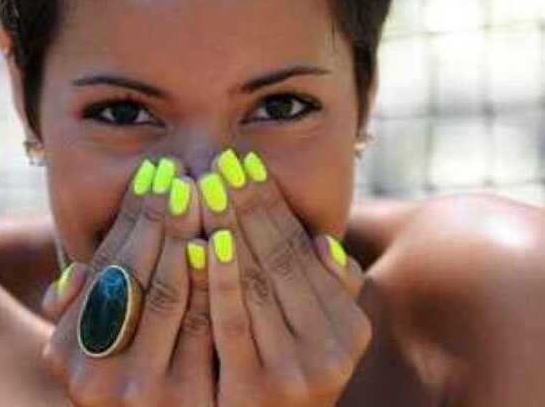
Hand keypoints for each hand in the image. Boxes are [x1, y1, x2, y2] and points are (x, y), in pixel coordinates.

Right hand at [40, 158, 213, 406]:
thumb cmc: (135, 376)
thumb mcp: (93, 350)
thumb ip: (78, 314)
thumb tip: (72, 278)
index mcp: (68, 351)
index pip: (107, 267)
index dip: (132, 216)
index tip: (155, 171)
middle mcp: (96, 374)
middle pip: (136, 275)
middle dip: (161, 217)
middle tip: (183, 171)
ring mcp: (143, 392)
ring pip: (171, 293)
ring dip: (189, 234)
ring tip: (206, 189)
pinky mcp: (190, 402)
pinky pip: (208, 325)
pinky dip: (218, 278)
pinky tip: (227, 238)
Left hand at [198, 150, 369, 406]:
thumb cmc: (284, 377)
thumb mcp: (320, 337)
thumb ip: (330, 292)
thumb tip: (321, 243)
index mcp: (347, 327)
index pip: (299, 250)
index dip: (271, 203)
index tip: (244, 163)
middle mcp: (330, 348)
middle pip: (276, 259)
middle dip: (245, 205)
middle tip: (219, 161)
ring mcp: (295, 372)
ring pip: (255, 283)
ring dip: (227, 229)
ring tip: (204, 186)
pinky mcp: (256, 394)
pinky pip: (230, 325)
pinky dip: (215, 281)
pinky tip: (197, 243)